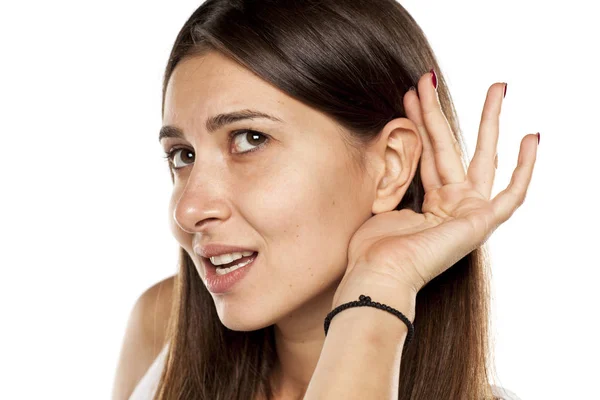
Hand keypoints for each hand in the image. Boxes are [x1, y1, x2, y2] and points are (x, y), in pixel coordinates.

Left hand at [333, 73, 537, 309]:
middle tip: (436, 79)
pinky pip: (511, 195)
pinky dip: (525, 168)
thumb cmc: (372, 249)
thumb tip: (388, 150)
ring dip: (488, 120)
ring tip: (497, 86)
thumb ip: (393, 179)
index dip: (420, 123)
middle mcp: (452, 205)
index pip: (428, 153)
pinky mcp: (482, 223)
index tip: (409, 95)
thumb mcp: (381, 204)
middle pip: (451, 146)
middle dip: (444, 111)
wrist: (379, 274)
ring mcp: (469, 213)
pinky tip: (531, 138)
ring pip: (482, 156)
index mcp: (430, 203)